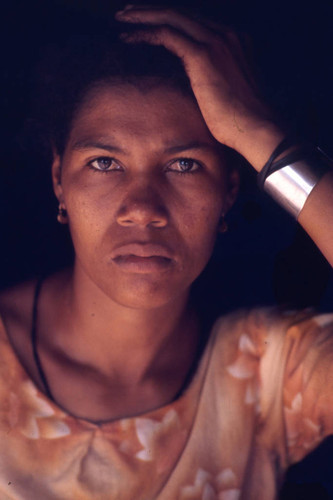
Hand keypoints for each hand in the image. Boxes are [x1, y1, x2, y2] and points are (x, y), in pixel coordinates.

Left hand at [116, 5, 284, 169]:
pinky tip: (128, 37)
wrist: (255, 128)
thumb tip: (195, 83)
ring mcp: (216, 41)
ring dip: (143, 16)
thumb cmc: (241, 120)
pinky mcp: (203, 54)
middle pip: (181, 13)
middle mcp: (226, 34)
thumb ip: (212, 77)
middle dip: (151, 11)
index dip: (169, 19)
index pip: (194, 22)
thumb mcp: (226, 91)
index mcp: (233, 40)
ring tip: (122, 19)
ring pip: (171, 17)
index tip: (148, 23)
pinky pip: (167, 34)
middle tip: (127, 14)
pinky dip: (145, 33)